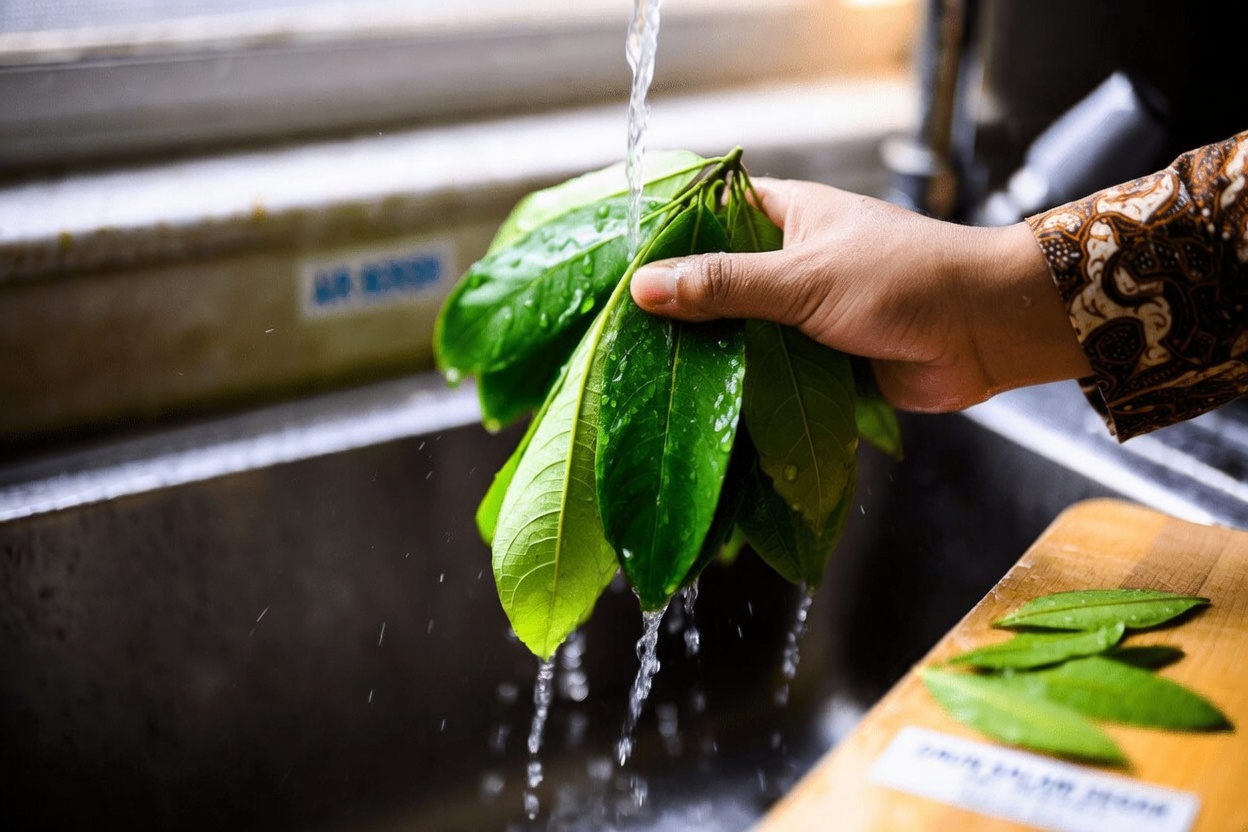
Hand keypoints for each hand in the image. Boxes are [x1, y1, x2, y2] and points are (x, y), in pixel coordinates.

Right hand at [630, 178, 1091, 410]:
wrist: (986, 333)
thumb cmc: (905, 281)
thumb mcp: (804, 277)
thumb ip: (724, 284)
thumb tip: (644, 288)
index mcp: (785, 214)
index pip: (706, 213)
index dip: (663, 236)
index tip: (613, 266)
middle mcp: (788, 259)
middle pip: (714, 279)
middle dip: (676, 309)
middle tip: (618, 335)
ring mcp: (801, 311)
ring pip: (737, 331)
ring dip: (707, 354)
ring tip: (644, 377)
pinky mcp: (816, 358)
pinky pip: (765, 371)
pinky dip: (740, 387)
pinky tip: (696, 406)